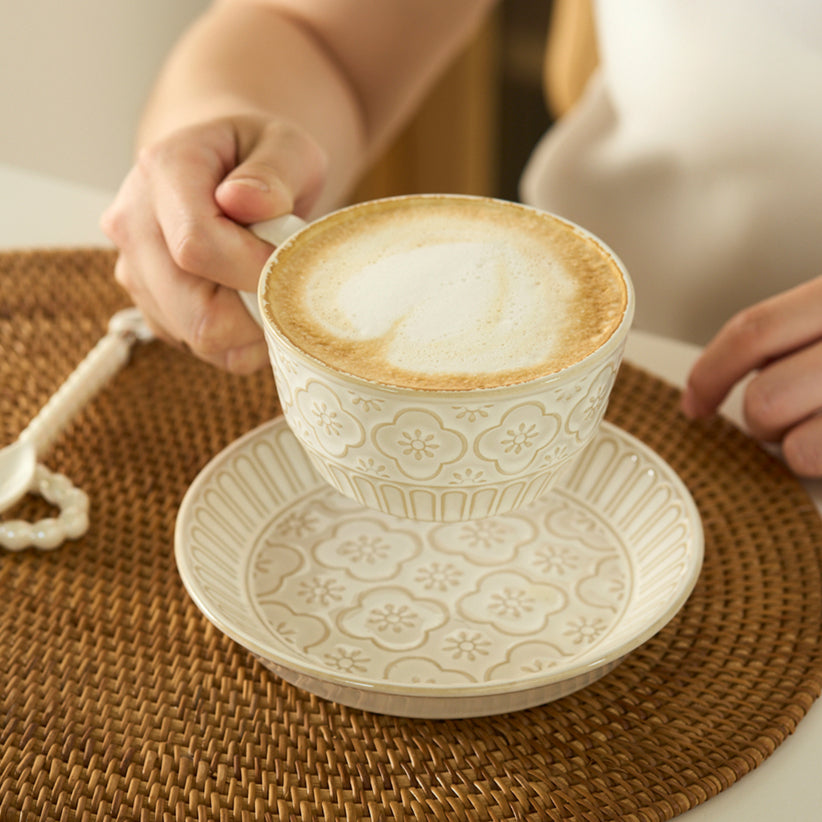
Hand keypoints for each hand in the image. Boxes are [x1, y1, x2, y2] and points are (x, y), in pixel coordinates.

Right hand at [101, 114, 326, 372]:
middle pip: (196, 309)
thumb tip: (246, 201)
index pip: (197, 245)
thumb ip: (275, 169)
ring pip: (200, 337)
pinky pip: (202, 349)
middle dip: (259, 311)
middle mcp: (133, 223)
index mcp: (164, 170)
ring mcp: (136, 271)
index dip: (255, 270)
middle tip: (293, 288)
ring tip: (274, 290)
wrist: (227, 172)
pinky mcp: (151, 307)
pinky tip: (254, 303)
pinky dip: (241, 340)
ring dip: (253, 329)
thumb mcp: (285, 145)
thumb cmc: (260, 159)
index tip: (296, 269)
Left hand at [682, 276, 821, 476]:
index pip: (753, 331)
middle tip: (787, 415)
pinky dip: (817, 460)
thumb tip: (727, 370)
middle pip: (763, 395)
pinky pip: (812, 458)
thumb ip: (796, 328)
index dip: (710, 373)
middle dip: (759, 417)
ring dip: (790, 440)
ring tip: (821, 424)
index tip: (694, 404)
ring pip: (784, 435)